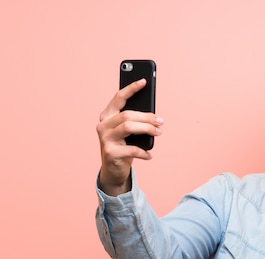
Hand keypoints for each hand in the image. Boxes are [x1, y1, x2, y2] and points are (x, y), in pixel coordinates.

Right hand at [96, 78, 163, 195]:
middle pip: (127, 115)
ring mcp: (105, 139)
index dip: (131, 89)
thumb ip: (135, 121)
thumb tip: (155, 116)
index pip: (118, 98)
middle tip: (161, 121)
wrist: (113, 170)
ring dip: (147, 129)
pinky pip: (132, 149)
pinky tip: (150, 155)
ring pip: (128, 127)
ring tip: (158, 132)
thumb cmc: (123, 146)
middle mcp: (103, 125)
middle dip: (147, 117)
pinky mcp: (110, 153)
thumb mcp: (128, 132)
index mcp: (107, 116)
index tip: (144, 81)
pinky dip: (144, 152)